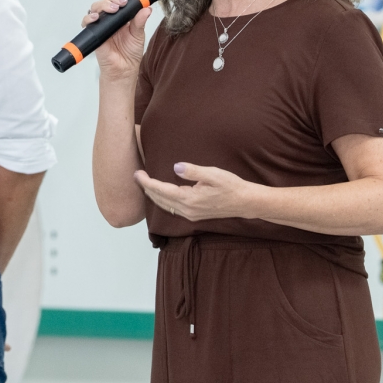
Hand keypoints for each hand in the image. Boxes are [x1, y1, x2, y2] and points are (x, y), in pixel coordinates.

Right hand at [82, 0, 150, 79]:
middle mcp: (112, 16)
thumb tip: (146, 8)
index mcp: (125, 13)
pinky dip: (90, 18)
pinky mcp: (94, 31)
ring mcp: (103, 22)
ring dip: (104, 4)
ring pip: (98, 6)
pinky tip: (96, 18)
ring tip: (113, 9)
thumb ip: (140, 21)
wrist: (123, 69)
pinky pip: (88, 21)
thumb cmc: (130, 52)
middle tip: (122, 2)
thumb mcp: (139, 35)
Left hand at [133, 163, 254, 221]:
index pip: (161, 190)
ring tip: (144, 183)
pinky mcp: (194, 215)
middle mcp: (187, 210)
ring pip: (164, 205)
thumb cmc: (231, 186)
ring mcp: (190, 215)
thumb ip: (193, 171)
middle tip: (137, 175)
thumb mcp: (213, 174)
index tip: (137, 173)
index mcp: (189, 199)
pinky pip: (171, 208)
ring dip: (153, 194)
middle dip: (146, 187)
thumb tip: (176, 167)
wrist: (245, 202)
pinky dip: (162, 200)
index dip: (147, 182)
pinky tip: (160, 194)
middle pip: (159, 199)